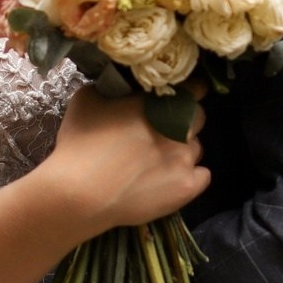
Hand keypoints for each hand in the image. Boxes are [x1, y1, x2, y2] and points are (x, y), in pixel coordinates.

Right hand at [37, 90, 208, 232]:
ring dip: (182, 150)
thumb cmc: (80, 144)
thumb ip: (110, 90)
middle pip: (197, 118)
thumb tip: (118, 91)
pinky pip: (202, 177)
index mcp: (159, 103)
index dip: (189, 92)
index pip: (194, 89)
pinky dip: (191, 176)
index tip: (179, 97)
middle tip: (162, 131)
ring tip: (159, 161)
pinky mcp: (187, 188)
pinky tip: (171, 180)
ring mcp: (186, 159)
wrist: (80, 193)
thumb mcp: (86, 100)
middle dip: (185, 121)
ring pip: (196, 149)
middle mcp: (180, 128)